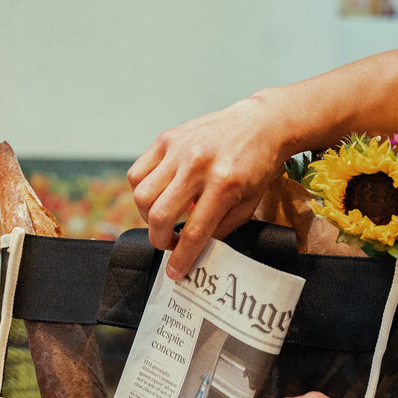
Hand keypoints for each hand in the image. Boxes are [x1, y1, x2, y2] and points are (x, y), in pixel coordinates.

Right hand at [128, 94, 287, 278]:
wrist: (260, 124)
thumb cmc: (256, 167)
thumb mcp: (248, 205)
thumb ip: (220, 229)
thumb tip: (194, 251)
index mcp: (224, 185)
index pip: (194, 232)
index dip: (181, 258)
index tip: (175, 272)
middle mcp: (197, 166)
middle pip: (160, 215)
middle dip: (159, 239)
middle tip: (169, 243)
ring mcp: (179, 150)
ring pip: (141, 195)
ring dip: (147, 216)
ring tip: (162, 218)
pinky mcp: (167, 139)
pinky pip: (137, 172)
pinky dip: (141, 190)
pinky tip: (158, 194)